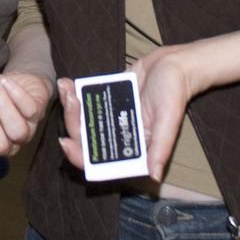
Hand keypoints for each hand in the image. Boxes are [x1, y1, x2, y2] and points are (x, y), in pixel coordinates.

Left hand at [57, 46, 197, 182]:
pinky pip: (87, 100)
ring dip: (70, 107)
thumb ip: (160, 147)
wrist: (173, 63)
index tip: (65, 142)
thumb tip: (155, 176)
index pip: (100, 161)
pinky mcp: (107, 98)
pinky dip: (75, 93)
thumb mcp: (168, 120)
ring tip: (66, 88)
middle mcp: (119, 135)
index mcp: (132, 148)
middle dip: (72, 121)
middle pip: (86, 138)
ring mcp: (111, 116)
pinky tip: (68, 83)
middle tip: (70, 100)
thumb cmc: (174, 93)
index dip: (80, 156)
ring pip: (84, 119)